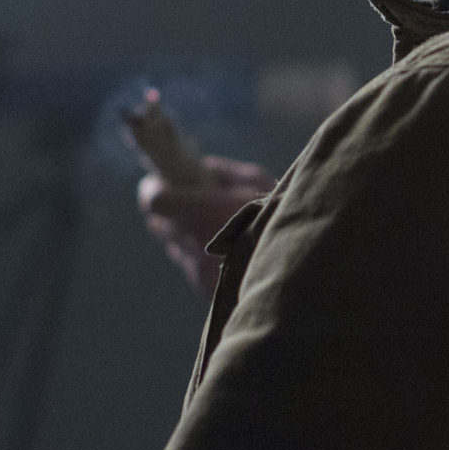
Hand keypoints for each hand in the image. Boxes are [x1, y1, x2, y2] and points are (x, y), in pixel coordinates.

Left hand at [138, 156, 275, 293]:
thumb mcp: (257, 180)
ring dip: (182, 230)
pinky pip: (186, 261)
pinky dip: (195, 250)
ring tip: (210, 223)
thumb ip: (222, 171)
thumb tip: (197, 165)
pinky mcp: (201, 283)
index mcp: (204, 210)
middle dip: (169, 209)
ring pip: (172, 242)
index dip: (154, 188)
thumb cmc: (279, 214)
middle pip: (158, 222)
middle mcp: (193, 240)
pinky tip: (221, 246)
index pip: (156, 201)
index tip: (161, 180)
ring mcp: (196, 265)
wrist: (294, 265)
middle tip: (187, 199)